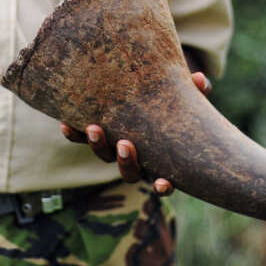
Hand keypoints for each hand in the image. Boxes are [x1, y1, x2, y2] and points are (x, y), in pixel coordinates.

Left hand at [60, 71, 212, 196]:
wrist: (153, 97)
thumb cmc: (178, 105)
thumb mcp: (191, 99)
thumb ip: (196, 93)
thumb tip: (200, 79)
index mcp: (163, 161)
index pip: (163, 183)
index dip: (163, 186)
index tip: (163, 183)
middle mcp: (138, 160)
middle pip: (129, 172)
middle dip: (126, 162)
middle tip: (125, 145)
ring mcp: (115, 148)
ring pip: (104, 155)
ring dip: (98, 145)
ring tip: (93, 128)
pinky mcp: (98, 132)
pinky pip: (81, 138)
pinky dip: (73, 134)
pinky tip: (65, 124)